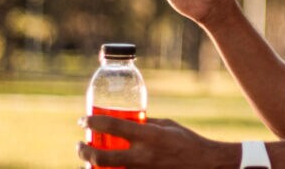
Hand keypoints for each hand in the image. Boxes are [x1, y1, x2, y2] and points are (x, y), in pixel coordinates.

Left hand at [77, 115, 233, 167]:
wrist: (204, 165)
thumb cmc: (186, 141)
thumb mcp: (166, 125)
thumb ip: (144, 124)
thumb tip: (125, 121)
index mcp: (149, 135)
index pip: (113, 126)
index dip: (93, 122)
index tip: (82, 121)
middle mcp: (143, 155)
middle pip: (101, 157)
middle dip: (84, 151)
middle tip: (80, 145)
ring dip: (93, 165)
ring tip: (89, 158)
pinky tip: (106, 166)